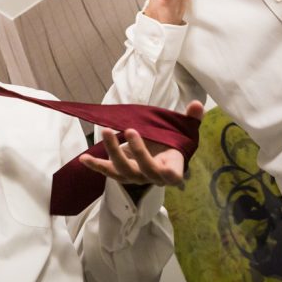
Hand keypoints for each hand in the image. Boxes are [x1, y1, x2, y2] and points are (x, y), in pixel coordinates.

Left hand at [78, 101, 203, 186]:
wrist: (160, 155)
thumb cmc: (173, 143)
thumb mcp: (185, 130)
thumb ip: (192, 119)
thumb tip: (197, 104)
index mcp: (172, 168)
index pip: (173, 175)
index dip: (169, 172)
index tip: (164, 160)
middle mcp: (153, 176)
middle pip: (143, 169)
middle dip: (136, 151)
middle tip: (130, 130)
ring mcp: (136, 177)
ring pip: (123, 171)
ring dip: (113, 152)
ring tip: (106, 132)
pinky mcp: (121, 173)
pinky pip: (108, 172)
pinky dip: (95, 166)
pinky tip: (83, 159)